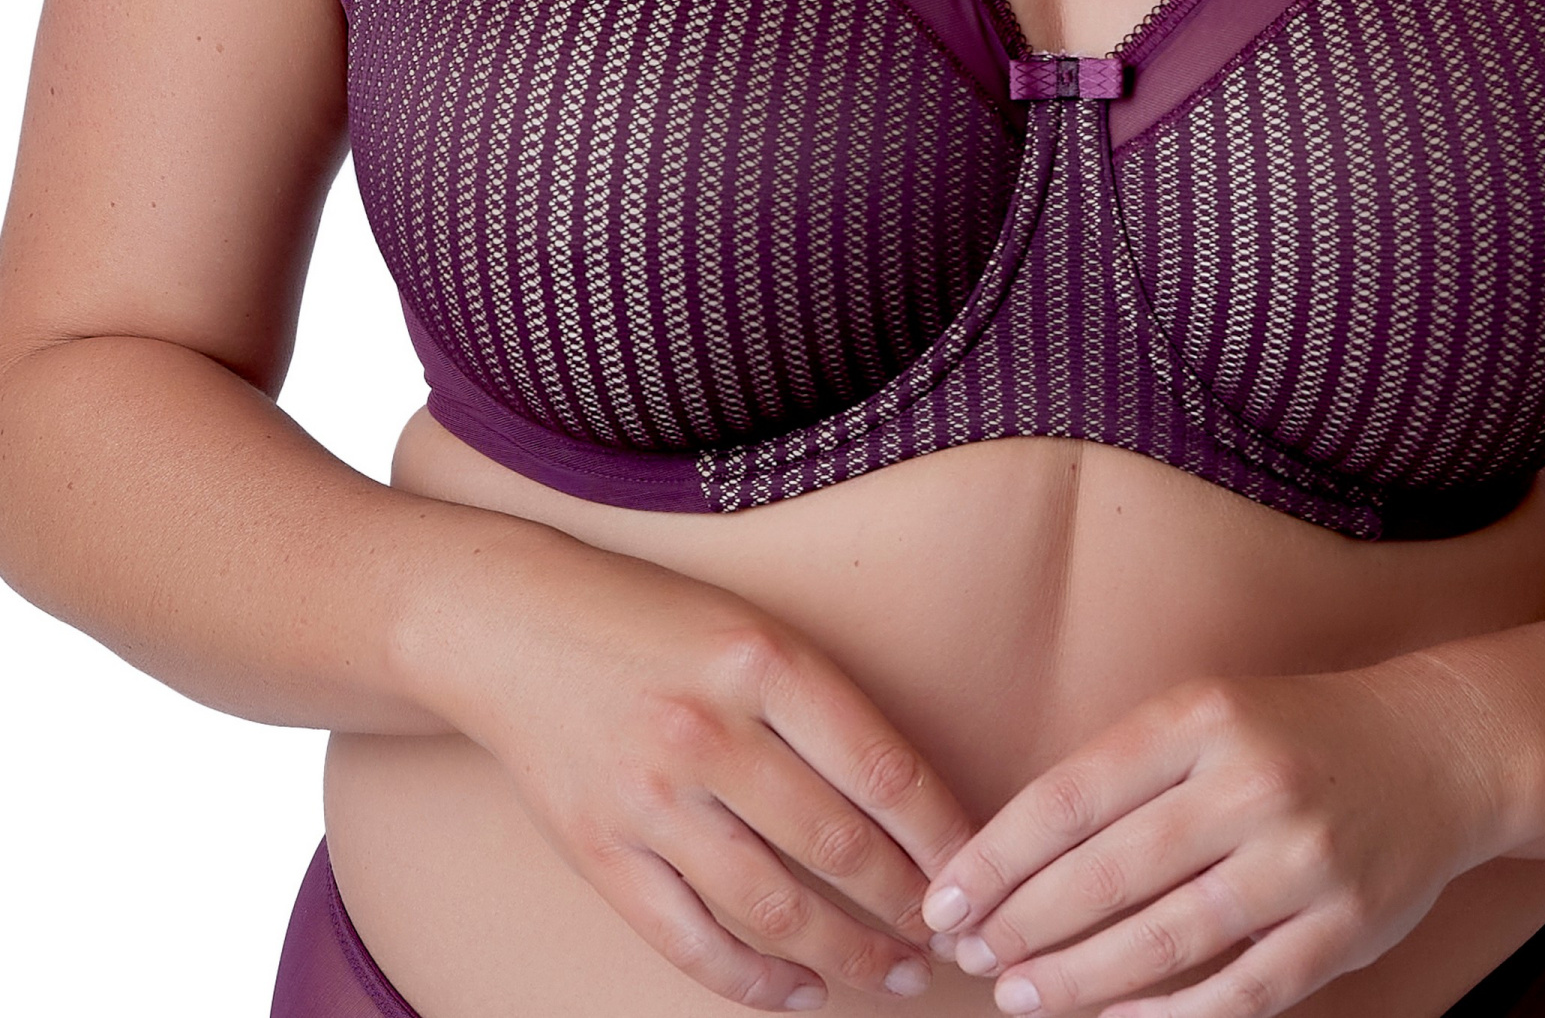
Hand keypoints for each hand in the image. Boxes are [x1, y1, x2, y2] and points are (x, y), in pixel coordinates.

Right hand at [415, 520, 974, 1008]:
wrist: (511, 623)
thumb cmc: (651, 619)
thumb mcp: (751, 628)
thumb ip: (823, 705)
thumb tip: (914, 802)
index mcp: (762, 661)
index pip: (882, 769)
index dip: (942, 834)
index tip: (978, 869)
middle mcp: (709, 731)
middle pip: (838, 848)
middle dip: (908, 906)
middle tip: (952, 937)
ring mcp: (650, 799)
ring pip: (773, 908)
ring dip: (849, 954)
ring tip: (895, 972)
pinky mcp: (603, 852)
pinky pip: (692, 942)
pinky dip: (756, 981)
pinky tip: (803, 990)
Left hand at [916, 663, 1510, 1017]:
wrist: (1439, 749)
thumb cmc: (1293, 732)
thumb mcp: (1209, 713)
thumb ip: (1128, 772)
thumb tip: (1016, 851)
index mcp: (1204, 716)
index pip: (1075, 793)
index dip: (999, 855)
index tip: (946, 898)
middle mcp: (1252, 782)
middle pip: (1112, 871)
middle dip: (1026, 924)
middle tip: (971, 955)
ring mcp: (1302, 860)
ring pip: (1168, 938)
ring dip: (1080, 978)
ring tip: (1021, 996)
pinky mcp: (1343, 928)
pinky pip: (1241, 991)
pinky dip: (1170, 1016)